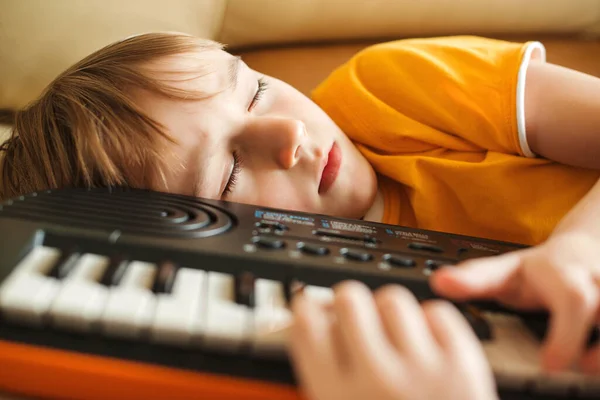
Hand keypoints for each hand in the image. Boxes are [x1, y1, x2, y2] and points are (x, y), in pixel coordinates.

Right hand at [288, 281, 496, 399]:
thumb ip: (325, 367)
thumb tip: (317, 313)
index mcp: (336, 396)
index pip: (305, 322)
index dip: (308, 307)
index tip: (316, 308)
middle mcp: (375, 380)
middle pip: (349, 298)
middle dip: (352, 304)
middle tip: (361, 319)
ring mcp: (421, 371)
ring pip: (393, 299)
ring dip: (393, 314)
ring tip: (400, 339)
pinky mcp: (461, 364)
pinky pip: (437, 312)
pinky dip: (432, 324)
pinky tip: (429, 347)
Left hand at [430, 232, 599, 373]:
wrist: (583, 253)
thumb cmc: (540, 271)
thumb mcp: (506, 270)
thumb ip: (474, 279)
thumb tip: (439, 282)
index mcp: (564, 275)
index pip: (572, 299)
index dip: (566, 337)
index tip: (551, 367)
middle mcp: (597, 282)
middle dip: (599, 349)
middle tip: (569, 372)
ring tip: (589, 371)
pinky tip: (597, 365)